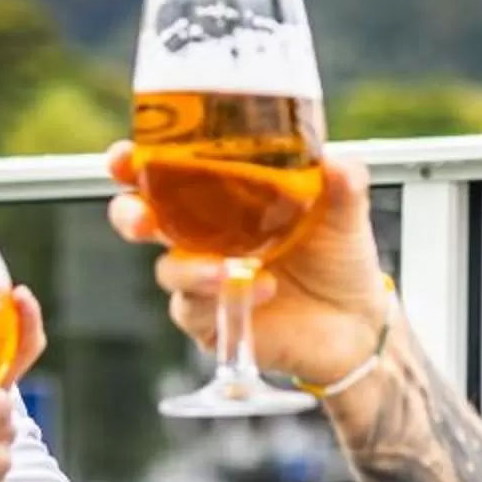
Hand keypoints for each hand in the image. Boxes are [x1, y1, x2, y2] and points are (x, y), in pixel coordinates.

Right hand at [107, 146, 386, 388]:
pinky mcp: (211, 321)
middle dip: (129, 215)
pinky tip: (261, 288)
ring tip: (227, 268)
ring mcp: (202, 280)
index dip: (133, 163)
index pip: (163, 171)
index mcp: (219, 197)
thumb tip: (335, 160)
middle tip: (142, 219)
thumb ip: (341, 183)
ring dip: (188, 267)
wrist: (357, 323)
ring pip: (167, 270)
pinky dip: (220, 297)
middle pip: (140, 218)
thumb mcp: (344, 212)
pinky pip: (195, 309)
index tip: (124, 158)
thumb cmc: (338, 258)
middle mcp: (201, 236)